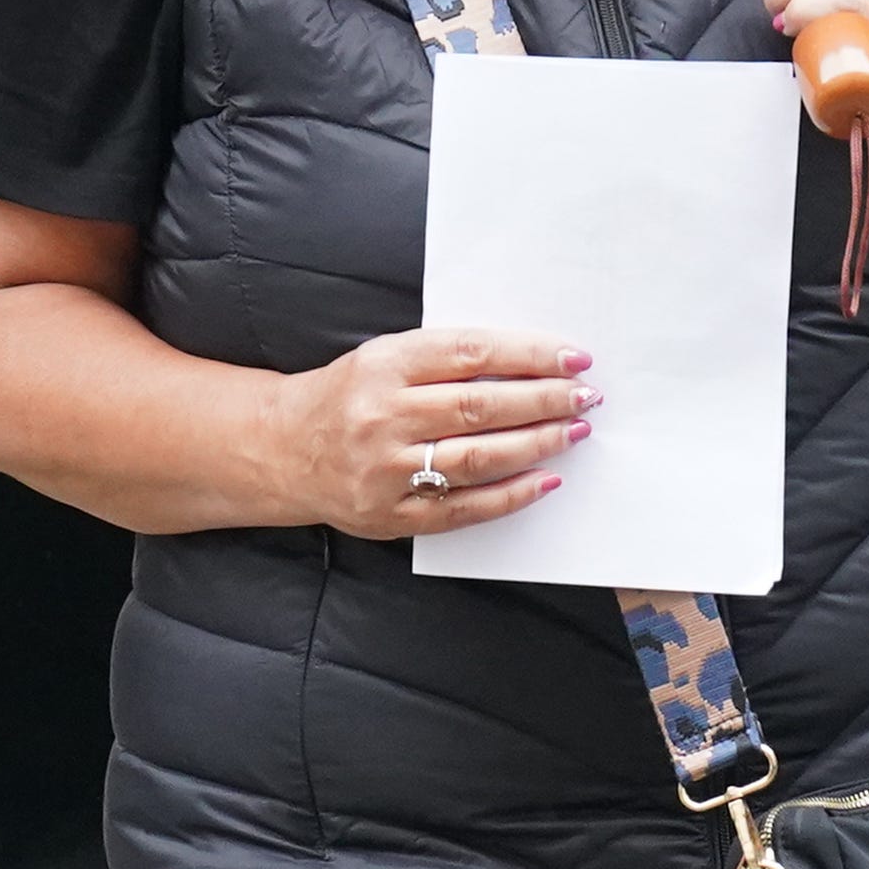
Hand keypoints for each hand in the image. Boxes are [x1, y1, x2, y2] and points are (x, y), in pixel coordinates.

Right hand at [264, 327, 592, 536]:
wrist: (282, 449)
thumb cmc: (347, 396)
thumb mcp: (383, 358)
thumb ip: (444, 359)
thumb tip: (528, 362)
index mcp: (384, 365)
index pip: (471, 354)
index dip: (528, 355)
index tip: (573, 357)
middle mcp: (383, 416)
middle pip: (480, 406)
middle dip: (544, 400)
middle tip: (586, 396)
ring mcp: (387, 470)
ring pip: (478, 457)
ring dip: (536, 444)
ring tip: (574, 431)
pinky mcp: (392, 515)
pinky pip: (464, 507)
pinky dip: (511, 495)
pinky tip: (545, 480)